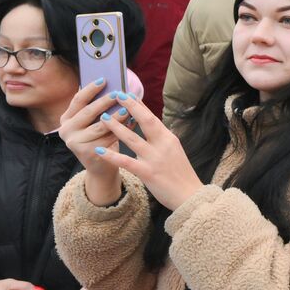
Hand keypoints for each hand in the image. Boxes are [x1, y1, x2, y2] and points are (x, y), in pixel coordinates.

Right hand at [59, 78, 131, 204]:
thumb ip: (96, 106)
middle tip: (119, 93)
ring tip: (128, 108)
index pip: (78, 100)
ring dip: (116, 116)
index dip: (91, 89)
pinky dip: (121, 130)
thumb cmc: (98, 137)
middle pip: (88, 112)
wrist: (99, 165)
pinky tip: (132, 123)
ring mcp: (75, 143)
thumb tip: (110, 84)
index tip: (104, 79)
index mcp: (66, 118)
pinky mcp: (87, 153)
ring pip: (100, 126)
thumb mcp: (92, 121)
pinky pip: (108, 138)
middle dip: (105, 101)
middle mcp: (66, 130)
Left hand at [93, 93, 206, 211]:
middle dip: (130, 106)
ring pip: (132, 139)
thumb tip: (154, 129)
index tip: (129, 93)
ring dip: (117, 127)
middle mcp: (163, 145)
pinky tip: (99, 150)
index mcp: (169, 139)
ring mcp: (155, 158)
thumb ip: (163, 141)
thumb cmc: (181, 175)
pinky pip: (126, 161)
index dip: (140, 105)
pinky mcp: (148, 173)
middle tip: (116, 94)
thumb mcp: (175, 152)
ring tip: (103, 118)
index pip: (153, 117)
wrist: (190, 196)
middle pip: (146, 121)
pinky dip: (112, 155)